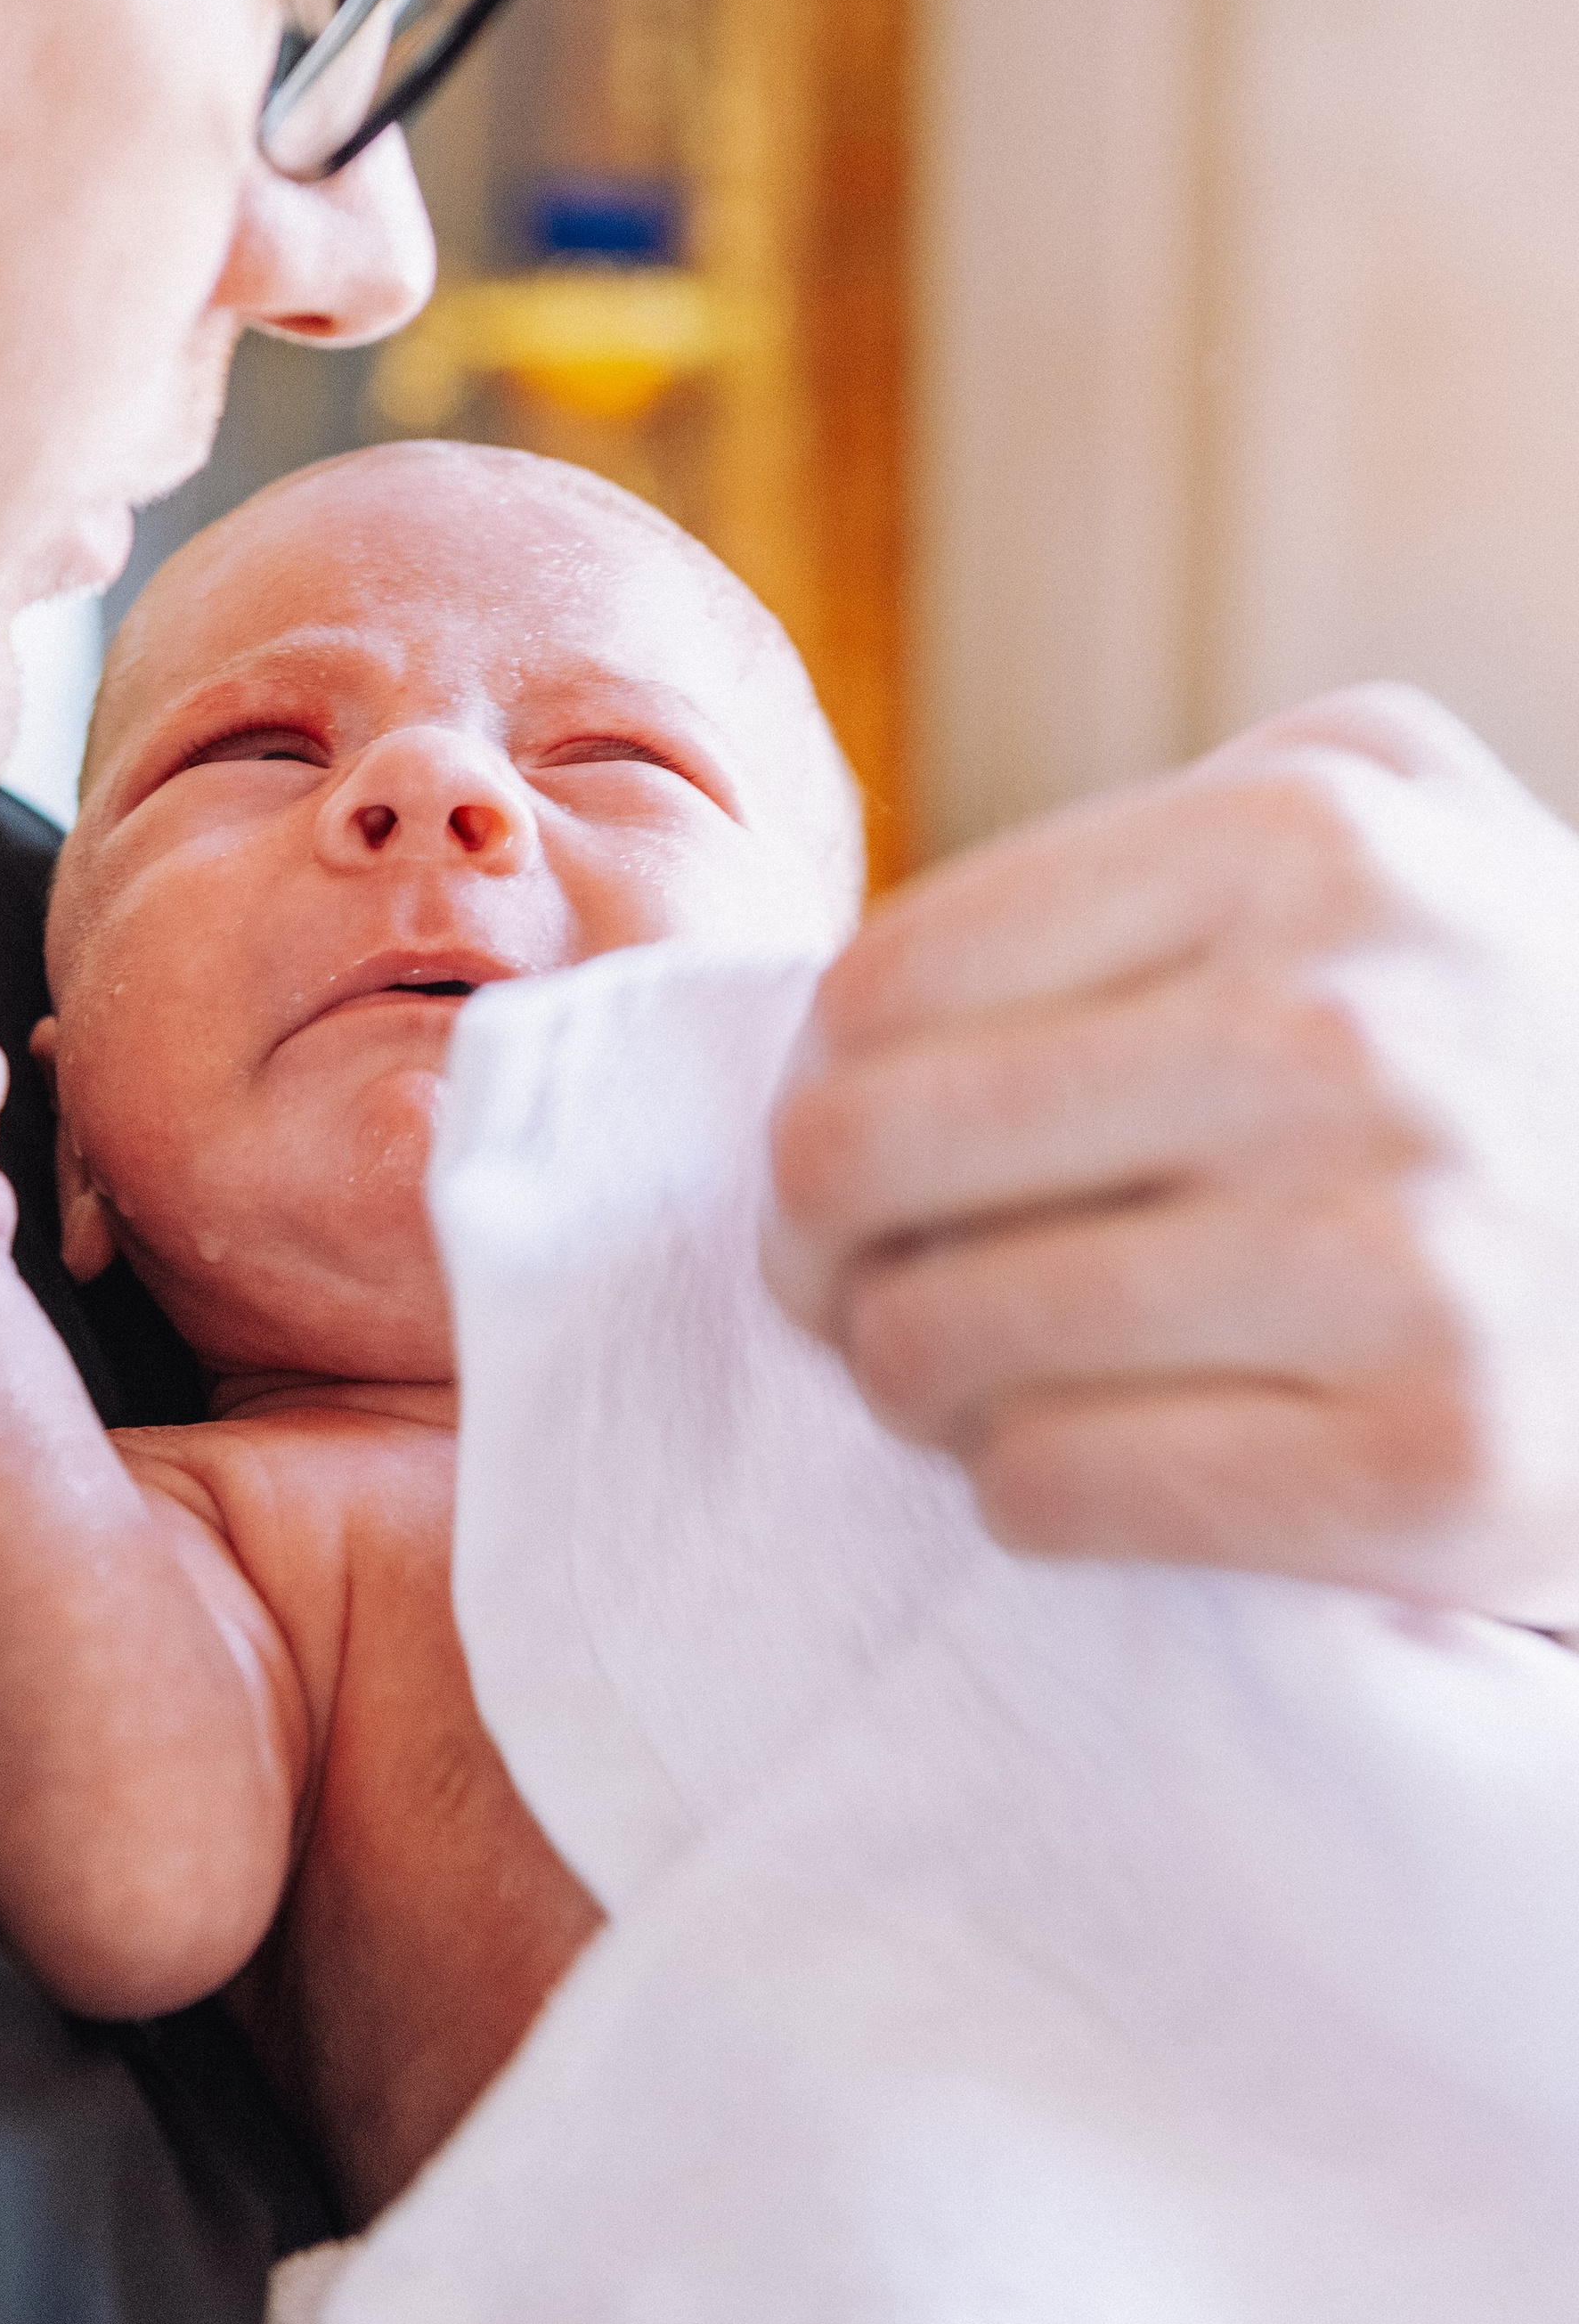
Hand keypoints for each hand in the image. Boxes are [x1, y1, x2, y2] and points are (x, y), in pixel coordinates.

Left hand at [764, 686, 1578, 1624]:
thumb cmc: (1519, 1039)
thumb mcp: (1401, 833)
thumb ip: (1157, 839)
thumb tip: (860, 1005)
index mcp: (1308, 844)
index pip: (883, 983)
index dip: (815, 1089)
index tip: (851, 1150)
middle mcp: (1347, 1039)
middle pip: (864, 1159)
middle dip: (818, 1244)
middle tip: (858, 1282)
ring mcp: (1397, 1263)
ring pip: (933, 1341)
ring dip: (913, 1379)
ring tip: (975, 1373)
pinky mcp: (1423, 1469)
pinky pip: (1048, 1490)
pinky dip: (1022, 1488)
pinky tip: (1090, 1456)